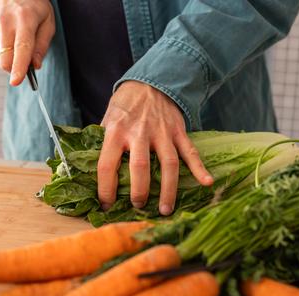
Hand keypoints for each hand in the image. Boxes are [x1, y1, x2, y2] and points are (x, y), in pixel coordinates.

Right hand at [0, 0, 54, 85]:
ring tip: (20, 40)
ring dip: (12, 57)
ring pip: (1, 57)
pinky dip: (6, 49)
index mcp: (25, 19)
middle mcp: (6, 22)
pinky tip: (11, 35)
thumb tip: (35, 66)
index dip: (19, 67)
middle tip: (27, 62)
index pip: (21, 47)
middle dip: (15, 68)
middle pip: (6, 59)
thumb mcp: (48, 24)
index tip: (16, 81)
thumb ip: (42, 46)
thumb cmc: (36, 8)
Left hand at [99, 81, 213, 215]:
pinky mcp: (179, 132)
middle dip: (140, 192)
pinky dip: (200, 168)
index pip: (107, 165)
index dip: (105, 189)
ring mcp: (162, 132)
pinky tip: (207, 182)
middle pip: (140, 167)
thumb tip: (91, 172)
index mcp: (116, 131)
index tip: (106, 204)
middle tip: (139, 207)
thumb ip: (103, 142)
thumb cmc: (126, 105)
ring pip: (168, 164)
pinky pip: (190, 152)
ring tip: (166, 210)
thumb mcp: (108, 118)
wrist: (151, 82)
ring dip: (168, 190)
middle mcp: (139, 133)